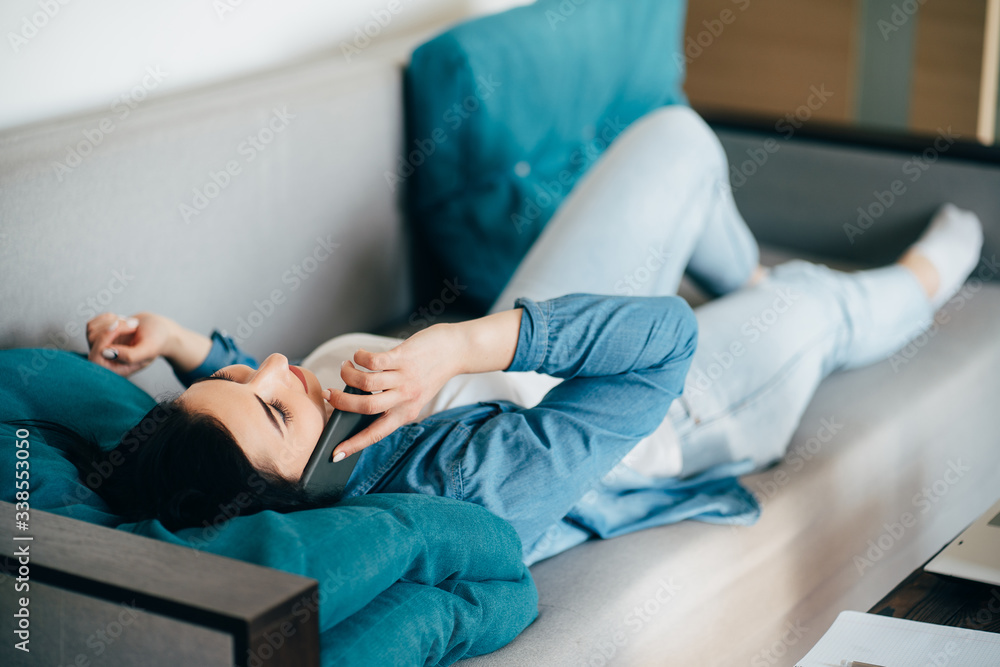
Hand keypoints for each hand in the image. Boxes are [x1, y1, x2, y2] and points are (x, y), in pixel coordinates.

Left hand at [86, 312, 174, 376]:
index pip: (96, 358)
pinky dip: (109, 318)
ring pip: (92, 330)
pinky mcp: (99, 336)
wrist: (160, 329)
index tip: (117, 326)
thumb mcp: (149, 349)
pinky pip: (93, 324)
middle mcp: (106, 361)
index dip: (103, 340)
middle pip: (93, 340)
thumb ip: (131, 356)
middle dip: (113, 326)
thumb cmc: (157, 340)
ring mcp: (101, 348)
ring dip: (113, 321)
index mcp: (117, 369)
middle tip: (134, 324)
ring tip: (131, 323)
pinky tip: (122, 321)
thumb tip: (106, 353)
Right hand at [323, 324, 463, 459]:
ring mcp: (405, 378)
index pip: (376, 434)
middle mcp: (405, 398)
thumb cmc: (429, 373)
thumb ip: (391, 402)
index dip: (354, 445)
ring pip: (365, 383)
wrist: (455, 351)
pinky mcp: (403, 357)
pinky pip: (373, 361)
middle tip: (328, 394)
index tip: (335, 455)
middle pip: (365, 408)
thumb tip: (356, 401)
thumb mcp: (414, 396)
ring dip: (347, 375)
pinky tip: (358, 356)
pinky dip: (359, 358)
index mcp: (406, 413)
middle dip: (340, 403)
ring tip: (345, 368)